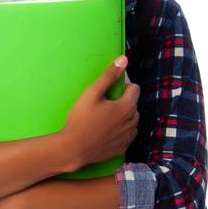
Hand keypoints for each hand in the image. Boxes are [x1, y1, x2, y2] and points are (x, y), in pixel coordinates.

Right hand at [60, 54, 138, 168]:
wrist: (73, 149)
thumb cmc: (81, 119)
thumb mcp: (92, 93)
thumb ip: (109, 75)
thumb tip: (123, 59)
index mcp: (127, 107)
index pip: (135, 89)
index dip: (122, 88)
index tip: (107, 94)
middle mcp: (133, 122)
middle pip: (133, 105)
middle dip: (122, 103)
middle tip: (102, 107)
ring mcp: (128, 137)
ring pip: (131, 120)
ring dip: (122, 118)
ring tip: (103, 121)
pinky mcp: (123, 148)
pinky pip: (126, 135)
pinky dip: (119, 132)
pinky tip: (104, 133)